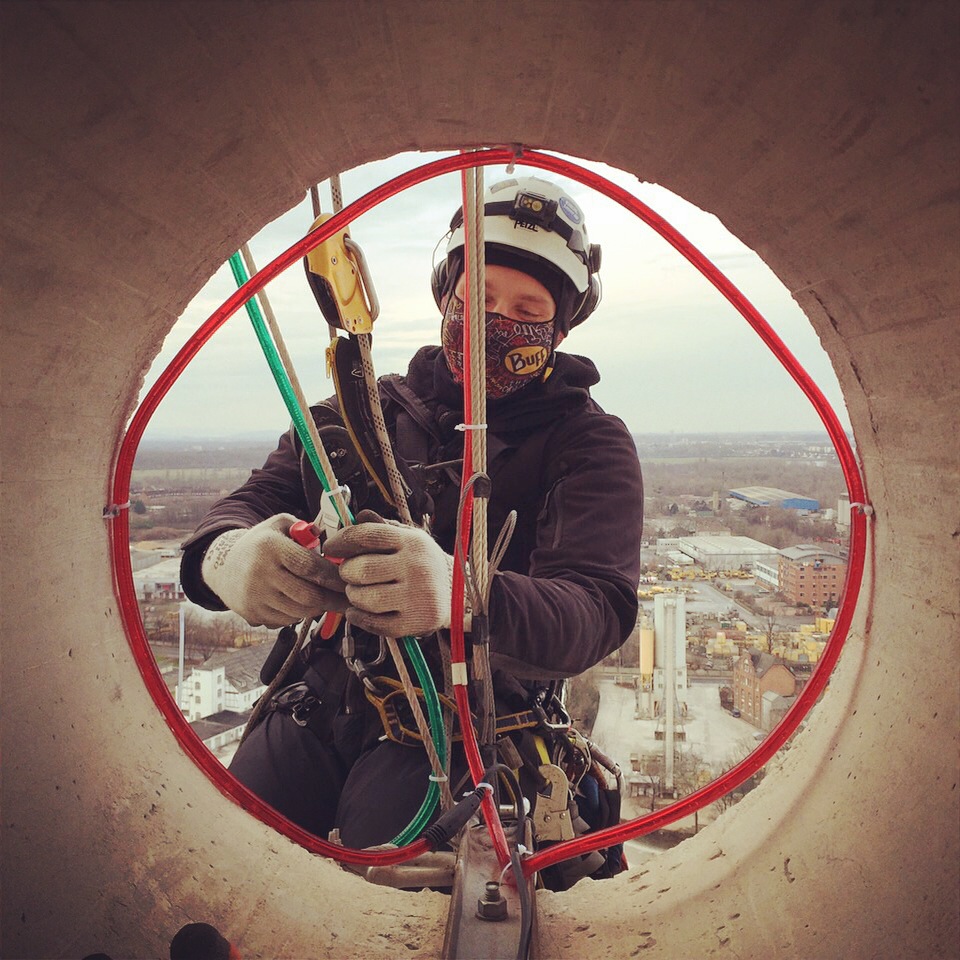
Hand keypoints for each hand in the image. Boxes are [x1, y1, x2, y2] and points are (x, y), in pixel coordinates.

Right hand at [201, 513, 347, 627]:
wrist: (223, 566)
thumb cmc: (261, 544)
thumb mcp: (280, 525)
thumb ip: (307, 529)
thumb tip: (332, 543)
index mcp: (270, 547)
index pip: (310, 567)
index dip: (334, 578)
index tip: (350, 581)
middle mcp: (260, 573)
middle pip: (308, 595)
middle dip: (333, 599)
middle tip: (348, 599)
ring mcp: (255, 597)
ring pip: (300, 612)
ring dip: (318, 608)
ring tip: (327, 599)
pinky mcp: (252, 614)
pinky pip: (286, 621)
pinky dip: (300, 615)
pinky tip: (303, 604)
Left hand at [323, 511, 453, 636]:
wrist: (458, 594)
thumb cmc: (424, 564)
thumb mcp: (409, 538)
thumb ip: (381, 528)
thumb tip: (358, 516)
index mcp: (412, 542)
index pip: (367, 535)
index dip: (342, 541)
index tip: (331, 547)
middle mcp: (416, 567)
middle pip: (361, 569)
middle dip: (347, 572)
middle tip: (350, 573)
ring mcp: (416, 596)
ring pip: (365, 598)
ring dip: (353, 595)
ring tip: (359, 591)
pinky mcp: (414, 621)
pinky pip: (374, 623)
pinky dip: (359, 617)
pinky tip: (361, 610)